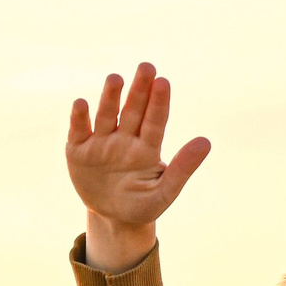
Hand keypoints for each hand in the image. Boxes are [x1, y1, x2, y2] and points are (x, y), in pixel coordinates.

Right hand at [66, 62, 210, 271]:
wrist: (112, 218)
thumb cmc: (142, 204)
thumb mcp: (164, 193)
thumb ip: (182, 169)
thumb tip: (206, 142)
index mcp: (147, 148)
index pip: (155, 121)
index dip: (159, 102)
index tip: (163, 82)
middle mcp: (125, 139)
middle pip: (133, 111)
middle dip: (139, 89)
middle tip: (147, 67)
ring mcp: (101, 143)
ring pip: (107, 115)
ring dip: (110, 97)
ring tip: (115, 78)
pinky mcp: (79, 150)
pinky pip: (79, 131)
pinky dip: (79, 118)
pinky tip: (81, 103)